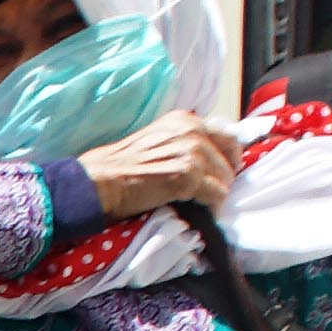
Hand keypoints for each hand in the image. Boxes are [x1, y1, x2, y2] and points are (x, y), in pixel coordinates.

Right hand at [82, 109, 243, 221]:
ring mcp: (191, 153)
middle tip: (208, 193)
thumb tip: (210, 159)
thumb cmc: (123, 165)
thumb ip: (184, 143)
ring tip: (199, 202)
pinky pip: (216, 196)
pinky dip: (210, 207)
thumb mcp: (159, 141)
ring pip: (225, 180)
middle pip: (230, 160)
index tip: (219, 173)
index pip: (228, 137)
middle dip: (222, 178)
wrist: (102, 181)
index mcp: (185, 121)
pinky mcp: (188, 176)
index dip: (227, 158)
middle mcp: (192, 131)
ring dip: (215, 194)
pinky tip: (197, 210)